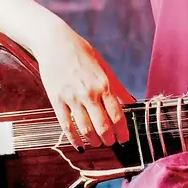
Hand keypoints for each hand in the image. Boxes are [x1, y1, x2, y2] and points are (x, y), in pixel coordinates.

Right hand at [30, 21, 134, 147]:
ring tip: (97, 143)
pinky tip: (79, 144)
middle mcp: (89, 93)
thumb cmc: (83, 53)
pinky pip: (66, 125)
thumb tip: (132, 102)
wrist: (55, 43)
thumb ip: (117, 88)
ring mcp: (72, 98)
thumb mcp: (104, 68)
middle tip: (111, 143)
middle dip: (109, 139)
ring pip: (85, 128)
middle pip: (102, 126)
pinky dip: (74, 138)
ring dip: (93, 141)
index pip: (117, 115)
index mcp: (104, 85)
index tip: (124, 139)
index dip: (122, 132)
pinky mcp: (56, 100)